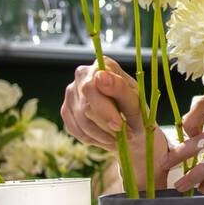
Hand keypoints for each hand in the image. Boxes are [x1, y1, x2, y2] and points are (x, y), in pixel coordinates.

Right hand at [61, 56, 171, 189]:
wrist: (131, 128)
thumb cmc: (136, 111)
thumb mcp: (136, 102)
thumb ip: (120, 88)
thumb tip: (101, 75)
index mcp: (101, 65)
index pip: (92, 87)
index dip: (104, 109)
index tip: (118, 125)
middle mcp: (82, 75)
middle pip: (85, 105)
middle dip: (106, 125)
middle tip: (125, 135)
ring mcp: (71, 93)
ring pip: (81, 120)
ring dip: (102, 135)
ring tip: (119, 138)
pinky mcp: (66, 110)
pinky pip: (75, 130)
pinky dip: (94, 139)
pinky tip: (107, 138)